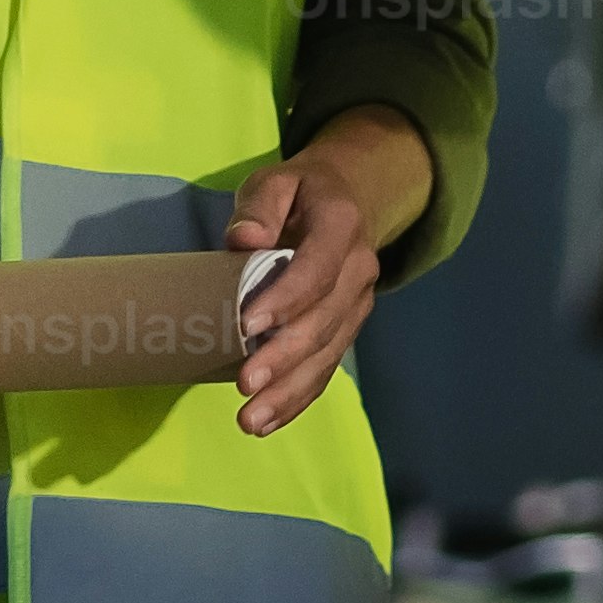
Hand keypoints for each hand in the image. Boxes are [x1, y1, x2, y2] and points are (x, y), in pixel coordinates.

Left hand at [215, 148, 394, 436]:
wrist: (348, 200)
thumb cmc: (298, 194)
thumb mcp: (275, 181)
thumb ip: (259, 206)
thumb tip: (242, 240)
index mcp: (342, 227)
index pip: (315, 270)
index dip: (285, 300)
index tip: (246, 325)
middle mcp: (360, 268)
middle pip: (322, 322)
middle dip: (283, 358)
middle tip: (244, 384)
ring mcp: (358, 303)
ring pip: (327, 355)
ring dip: (289, 391)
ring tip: (250, 419)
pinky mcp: (347, 328)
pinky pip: (326, 368)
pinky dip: (298, 398)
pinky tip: (267, 421)